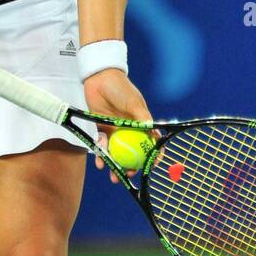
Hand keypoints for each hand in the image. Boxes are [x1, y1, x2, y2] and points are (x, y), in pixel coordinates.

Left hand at [84, 69, 155, 184]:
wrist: (99, 78)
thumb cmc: (120, 88)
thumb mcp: (133, 103)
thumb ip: (143, 118)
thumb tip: (155, 134)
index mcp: (141, 123)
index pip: (150, 142)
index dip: (153, 155)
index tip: (152, 166)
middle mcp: (129, 129)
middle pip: (133, 152)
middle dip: (132, 166)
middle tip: (128, 174)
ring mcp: (116, 131)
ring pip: (117, 153)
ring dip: (115, 166)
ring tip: (114, 177)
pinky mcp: (102, 129)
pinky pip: (102, 146)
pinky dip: (101, 154)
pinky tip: (100, 162)